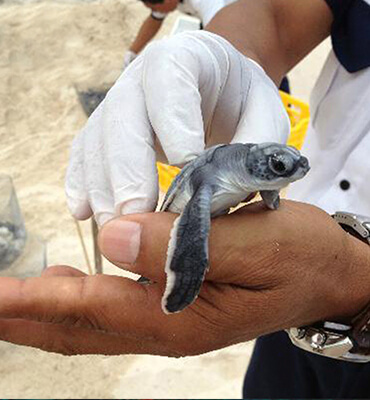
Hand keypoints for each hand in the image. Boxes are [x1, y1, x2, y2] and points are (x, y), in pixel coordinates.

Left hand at [0, 201, 367, 354]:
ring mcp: (170, 317)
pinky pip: (111, 308)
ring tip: (4, 299)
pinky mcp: (175, 302)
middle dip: (23, 317)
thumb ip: (186, 245)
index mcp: (185, 317)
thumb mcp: (255, 246)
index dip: (37, 300)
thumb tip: (115, 236)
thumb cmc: (301, 255)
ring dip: (42, 311)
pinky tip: (60, 285)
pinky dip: (75, 300)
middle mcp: (168, 325)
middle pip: (80, 328)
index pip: (94, 309)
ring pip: (90, 322)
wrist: (328, 272)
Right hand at [65, 31, 289, 225]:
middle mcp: (142, 79)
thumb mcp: (265, 115)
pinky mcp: (106, 130)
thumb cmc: (242, 102)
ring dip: (102, 186)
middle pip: (123, 115)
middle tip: (137, 213)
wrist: (220, 87)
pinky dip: (81, 185)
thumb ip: (254, 147)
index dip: (174, 122)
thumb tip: (222, 196)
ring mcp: (118, 104)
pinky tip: (83, 212)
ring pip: (96, 141)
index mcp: (187, 59)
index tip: (186, 165)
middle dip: (129, 168)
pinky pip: (84, 154)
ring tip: (114, 224)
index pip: (171, 80)